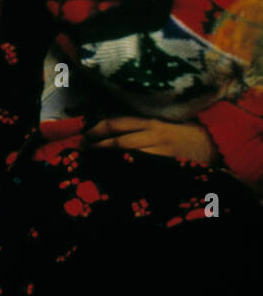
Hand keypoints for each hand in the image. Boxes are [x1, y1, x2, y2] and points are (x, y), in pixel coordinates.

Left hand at [87, 117, 220, 164]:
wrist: (211, 143)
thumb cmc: (180, 132)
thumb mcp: (158, 122)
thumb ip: (136, 125)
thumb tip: (105, 128)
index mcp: (150, 121)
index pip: (117, 123)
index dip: (97, 129)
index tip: (84, 134)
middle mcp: (153, 134)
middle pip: (119, 140)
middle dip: (98, 146)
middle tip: (84, 150)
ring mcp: (161, 151)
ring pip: (128, 154)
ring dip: (109, 159)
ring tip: (94, 162)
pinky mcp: (166, 165)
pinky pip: (142, 167)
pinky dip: (127, 169)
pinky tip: (116, 173)